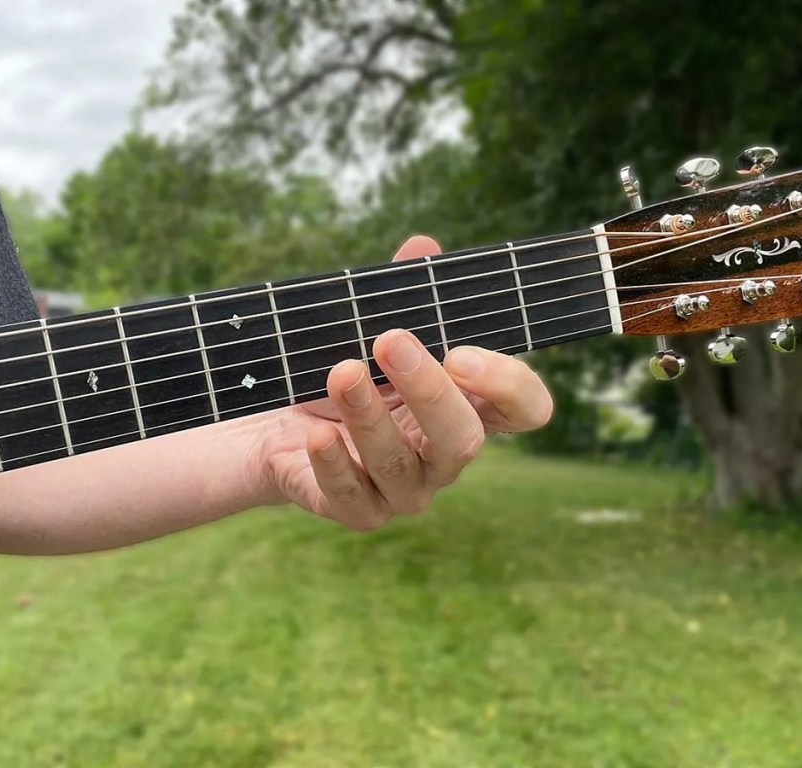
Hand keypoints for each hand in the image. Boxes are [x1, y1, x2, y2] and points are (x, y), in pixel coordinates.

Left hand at [258, 235, 552, 529]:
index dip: (508, 385)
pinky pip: (351, 496)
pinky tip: (317, 435)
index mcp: (466, 407)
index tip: (461, 351)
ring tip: (339, 371)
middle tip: (389, 340)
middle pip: (463, 438)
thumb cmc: (341, 375)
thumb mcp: (369, 332)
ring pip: (399, 464)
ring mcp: (405, 489)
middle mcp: (444, 455)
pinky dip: (334, 464)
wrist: (277, 423)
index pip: (524, 409)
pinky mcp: (358, 510)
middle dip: (427, 390)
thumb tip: (423, 247)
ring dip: (368, 415)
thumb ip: (400, 295)